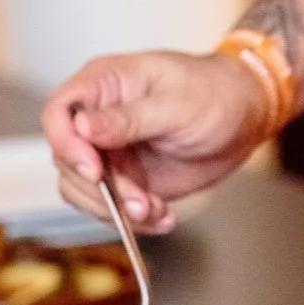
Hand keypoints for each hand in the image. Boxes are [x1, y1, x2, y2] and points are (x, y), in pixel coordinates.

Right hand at [41, 52, 275, 232]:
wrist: (244, 117)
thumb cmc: (214, 92)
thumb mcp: (175, 104)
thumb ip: (127, 118)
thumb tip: (81, 125)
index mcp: (103, 85)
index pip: (59, 113)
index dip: (67, 144)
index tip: (94, 170)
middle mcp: (98, 119)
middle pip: (67, 159)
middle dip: (101, 188)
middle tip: (140, 199)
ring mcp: (110, 151)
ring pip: (83, 190)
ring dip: (117, 209)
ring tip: (155, 209)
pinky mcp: (126, 178)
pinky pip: (111, 207)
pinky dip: (135, 220)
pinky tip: (163, 216)